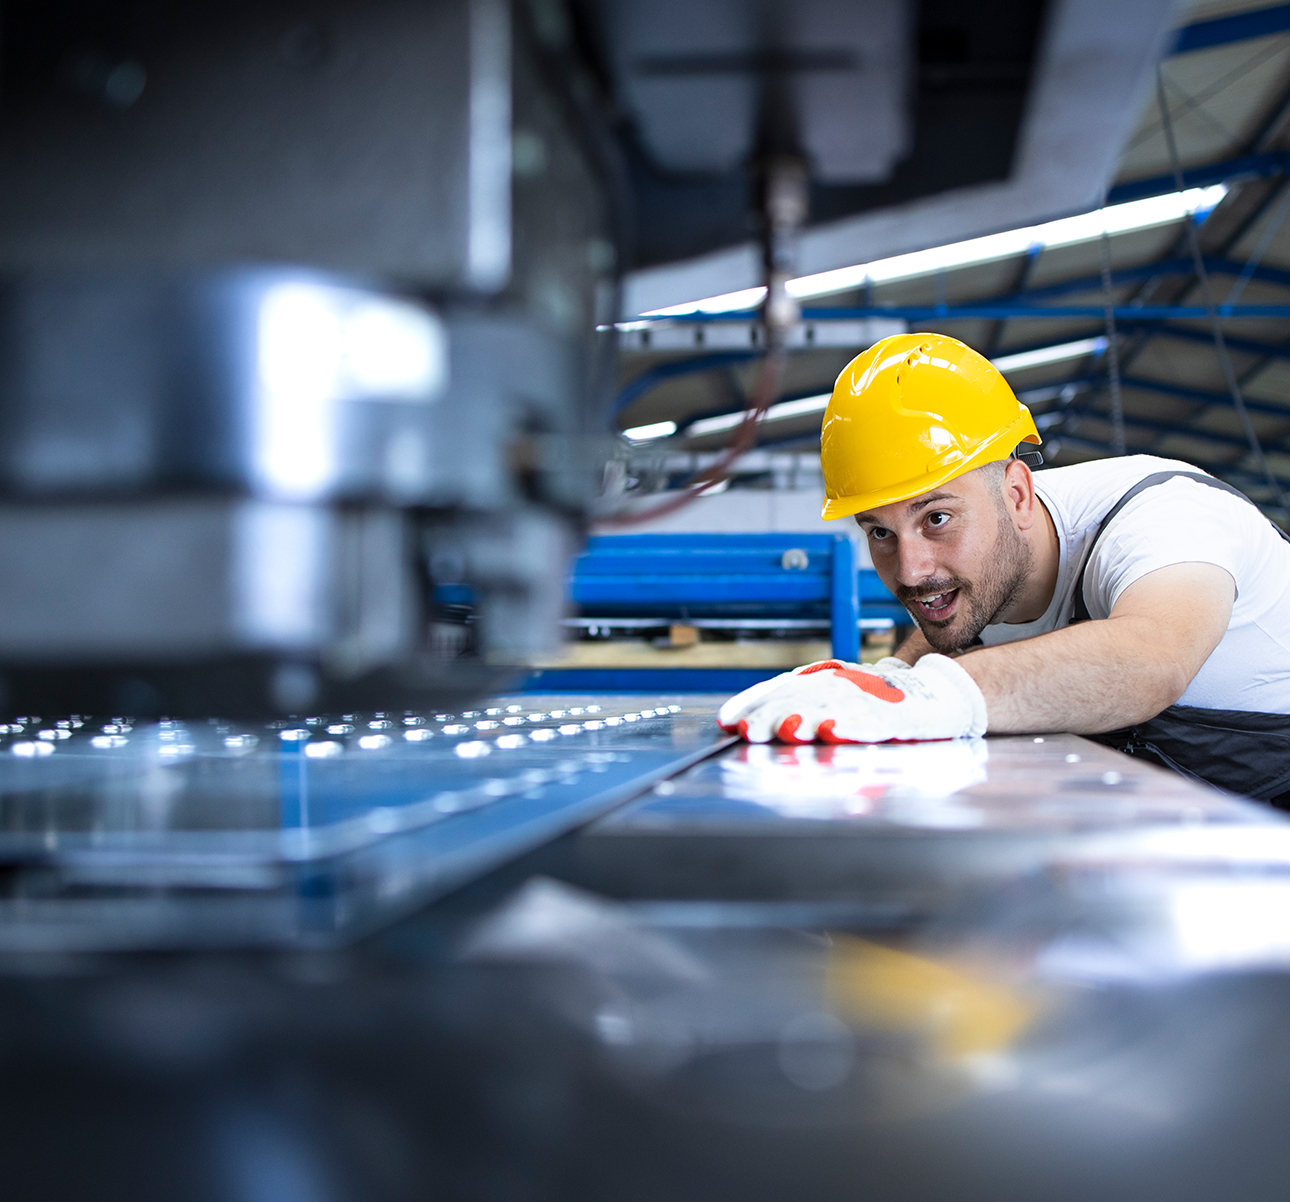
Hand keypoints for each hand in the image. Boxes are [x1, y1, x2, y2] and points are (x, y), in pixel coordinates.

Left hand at [717, 655, 986, 743]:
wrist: (942, 693)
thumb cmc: (883, 701)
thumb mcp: (838, 696)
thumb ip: (803, 705)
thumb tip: (754, 721)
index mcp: (826, 678)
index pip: (781, 686)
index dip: (753, 702)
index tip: (727, 722)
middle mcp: (844, 683)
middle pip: (800, 697)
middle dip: (771, 714)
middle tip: (748, 732)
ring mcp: (871, 699)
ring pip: (831, 707)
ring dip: (805, 718)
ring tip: (784, 730)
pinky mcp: (897, 716)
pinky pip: (871, 720)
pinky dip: (851, 725)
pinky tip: (832, 731)